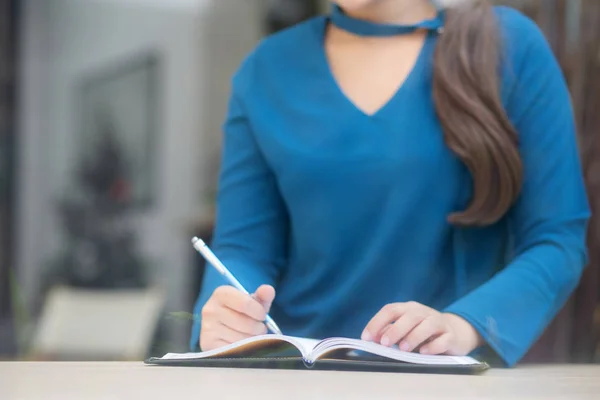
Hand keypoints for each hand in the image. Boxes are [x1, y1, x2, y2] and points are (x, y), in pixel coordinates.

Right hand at [200, 284, 274, 350]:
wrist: (221, 328)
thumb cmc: (240, 312)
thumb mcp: (252, 302)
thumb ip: (263, 295)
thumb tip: (269, 290)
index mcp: (221, 294)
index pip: (245, 304)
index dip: (259, 312)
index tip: (262, 316)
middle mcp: (210, 309)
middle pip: (246, 323)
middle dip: (258, 328)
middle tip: (258, 328)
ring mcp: (207, 328)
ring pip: (241, 339)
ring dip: (252, 340)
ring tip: (250, 336)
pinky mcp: (207, 344)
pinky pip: (234, 351)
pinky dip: (242, 350)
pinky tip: (240, 345)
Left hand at [362, 302, 482, 355]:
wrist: (455, 333)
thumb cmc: (423, 332)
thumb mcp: (405, 330)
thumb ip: (389, 332)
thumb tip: (372, 339)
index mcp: (408, 309)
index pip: (390, 310)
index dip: (377, 322)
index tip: (366, 337)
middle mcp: (423, 312)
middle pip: (409, 316)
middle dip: (395, 329)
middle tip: (384, 343)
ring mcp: (439, 322)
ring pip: (427, 325)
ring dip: (413, 336)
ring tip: (403, 349)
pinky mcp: (451, 335)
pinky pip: (443, 339)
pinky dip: (433, 346)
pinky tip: (424, 352)